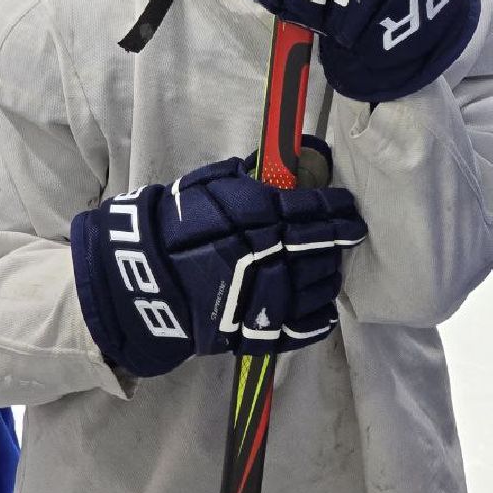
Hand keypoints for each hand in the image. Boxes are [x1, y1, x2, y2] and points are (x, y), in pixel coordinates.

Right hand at [70, 138, 366, 377]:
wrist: (138, 280)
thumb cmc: (171, 225)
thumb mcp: (206, 186)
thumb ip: (246, 177)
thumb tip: (283, 162)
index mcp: (256, 215)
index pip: (311, 209)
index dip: (335, 208)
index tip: (349, 207)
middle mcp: (266, 254)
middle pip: (319, 246)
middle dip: (342, 237)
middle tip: (355, 232)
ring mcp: (262, 295)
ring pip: (316, 285)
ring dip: (330, 274)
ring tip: (333, 266)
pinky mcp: (253, 330)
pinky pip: (299, 327)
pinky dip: (318, 319)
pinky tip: (325, 309)